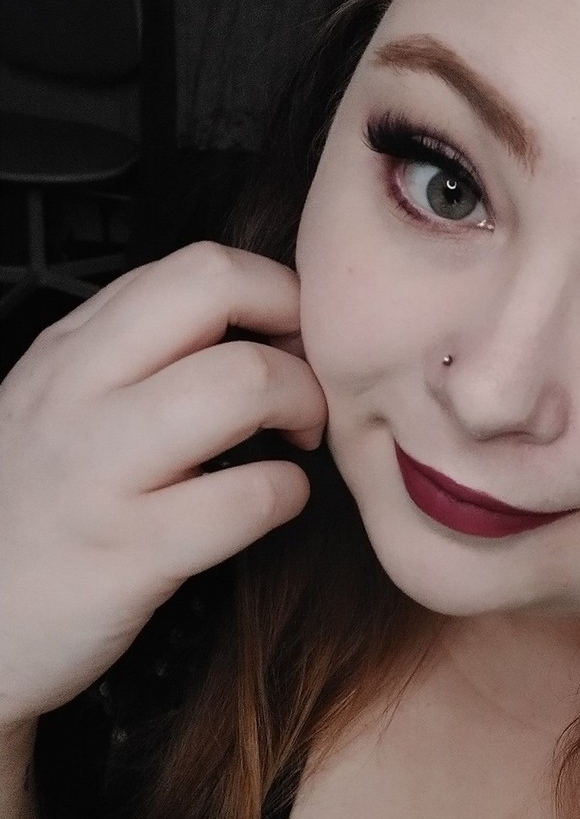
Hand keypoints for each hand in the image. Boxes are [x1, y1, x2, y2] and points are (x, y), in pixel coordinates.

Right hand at [0, 243, 327, 725]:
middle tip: (307, 384)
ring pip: (245, 381)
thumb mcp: (59, 411)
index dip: (275, 293)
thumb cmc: (34, 516)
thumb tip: (254, 325)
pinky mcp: (131, 552)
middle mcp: (79, 393)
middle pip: (219, 291)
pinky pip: (252, 495)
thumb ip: (135, 358)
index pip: (195, 266)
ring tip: (297, 440)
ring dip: (304, 405)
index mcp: (70, 351)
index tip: (293, 341)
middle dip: (296, 330)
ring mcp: (101, 471)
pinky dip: (290, 493)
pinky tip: (276, 502)